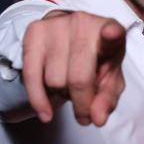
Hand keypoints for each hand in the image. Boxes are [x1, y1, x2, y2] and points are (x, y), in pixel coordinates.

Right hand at [22, 11, 125, 125]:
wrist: (72, 34)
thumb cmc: (96, 58)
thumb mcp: (110, 77)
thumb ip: (108, 98)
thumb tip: (97, 119)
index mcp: (111, 31)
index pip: (112, 31)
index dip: (112, 34)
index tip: (111, 33)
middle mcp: (83, 24)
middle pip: (79, 77)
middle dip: (82, 104)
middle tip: (84, 113)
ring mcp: (57, 26)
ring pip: (54, 81)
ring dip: (62, 95)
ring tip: (69, 88)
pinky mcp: (34, 32)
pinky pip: (30, 75)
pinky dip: (38, 100)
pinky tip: (46, 113)